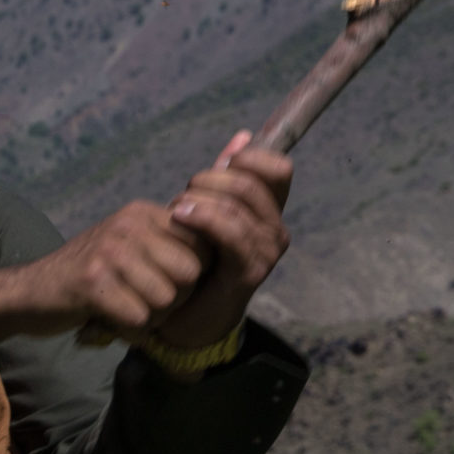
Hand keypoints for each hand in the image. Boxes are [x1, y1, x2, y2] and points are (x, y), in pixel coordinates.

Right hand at [18, 199, 211, 334]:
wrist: (30, 292)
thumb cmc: (90, 277)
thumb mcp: (130, 246)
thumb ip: (169, 244)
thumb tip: (222, 243)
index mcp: (143, 212)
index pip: (202, 245)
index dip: (190, 276)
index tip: (162, 284)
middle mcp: (129, 224)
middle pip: (190, 274)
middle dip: (174, 300)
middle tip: (143, 304)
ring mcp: (109, 250)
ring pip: (166, 299)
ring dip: (150, 318)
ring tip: (124, 311)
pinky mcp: (92, 282)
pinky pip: (138, 318)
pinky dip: (129, 331)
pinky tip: (110, 321)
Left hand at [151, 131, 293, 363]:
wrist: (187, 317)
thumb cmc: (196, 262)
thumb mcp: (208, 210)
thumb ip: (224, 177)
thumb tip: (243, 136)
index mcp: (269, 212)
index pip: (278, 168)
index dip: (249, 158)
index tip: (217, 168)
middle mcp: (275, 231)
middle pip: (252, 183)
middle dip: (210, 181)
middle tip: (183, 196)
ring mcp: (266, 253)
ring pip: (238, 205)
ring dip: (200, 200)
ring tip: (176, 211)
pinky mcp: (250, 272)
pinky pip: (232, 232)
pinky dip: (203, 218)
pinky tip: (180, 217)